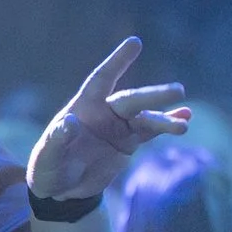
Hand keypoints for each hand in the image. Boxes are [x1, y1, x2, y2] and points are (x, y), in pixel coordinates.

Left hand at [25, 38, 188, 201]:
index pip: (101, 79)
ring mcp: (118, 127)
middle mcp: (104, 113)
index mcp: (83, 108)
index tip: (135, 43)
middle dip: (153, 96)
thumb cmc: (46, 167)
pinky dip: (168, 126)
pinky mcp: (128, 143)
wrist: (60, 189)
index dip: (117, 62)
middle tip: (178, 90)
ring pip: (146, 118)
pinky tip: (185, 121)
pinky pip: (151, 132)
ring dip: (166, 118)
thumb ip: (56, 139)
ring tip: (185, 120)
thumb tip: (69, 121)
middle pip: (131, 101)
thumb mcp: (45, 157)